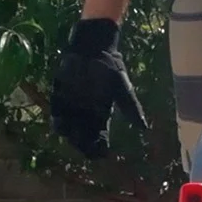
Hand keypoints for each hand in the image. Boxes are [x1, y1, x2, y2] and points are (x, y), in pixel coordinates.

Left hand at [49, 18, 147, 158]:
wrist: (95, 47)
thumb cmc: (112, 67)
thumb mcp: (123, 88)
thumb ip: (131, 108)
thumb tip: (144, 128)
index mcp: (101, 112)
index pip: (101, 135)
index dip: (100, 146)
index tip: (102, 154)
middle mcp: (86, 111)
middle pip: (83, 134)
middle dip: (83, 144)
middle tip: (84, 149)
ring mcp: (72, 103)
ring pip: (69, 125)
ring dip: (68, 133)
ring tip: (70, 138)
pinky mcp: (60, 93)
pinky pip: (57, 109)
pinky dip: (57, 117)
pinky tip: (59, 124)